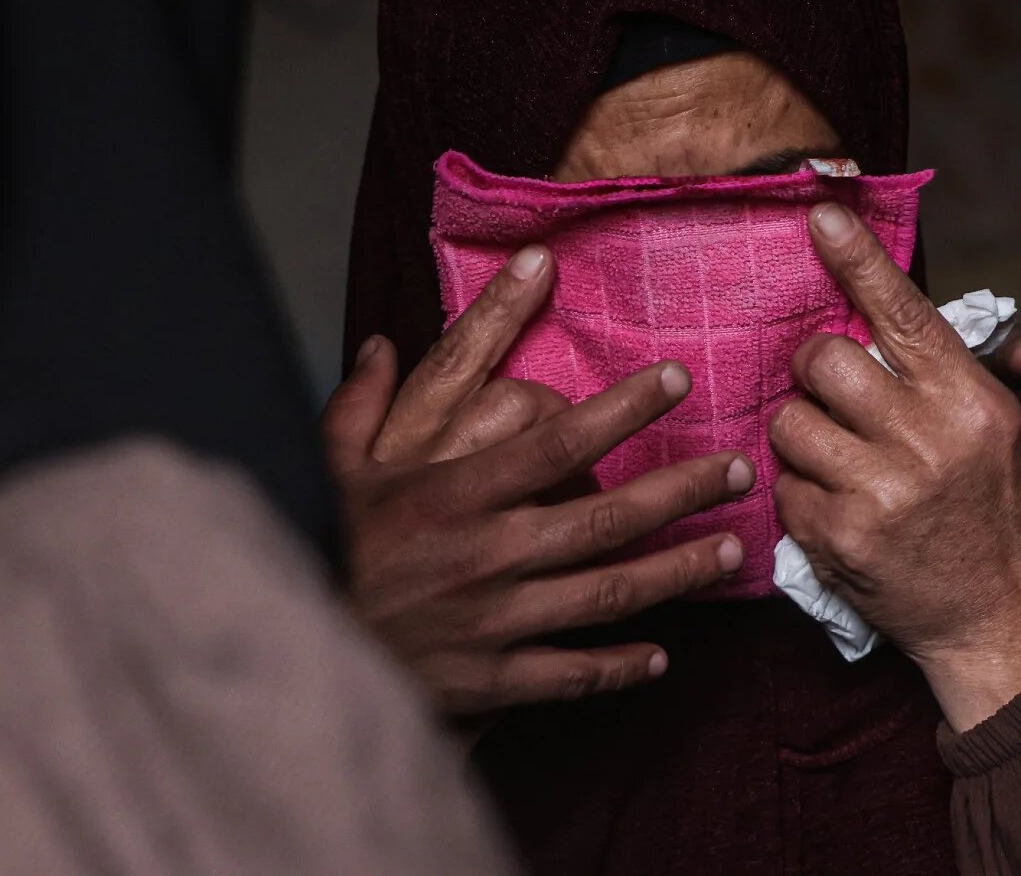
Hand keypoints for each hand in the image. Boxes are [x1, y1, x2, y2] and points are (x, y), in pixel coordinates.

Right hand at [323, 247, 753, 715]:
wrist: (284, 655)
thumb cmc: (310, 549)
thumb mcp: (324, 468)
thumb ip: (357, 405)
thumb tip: (376, 343)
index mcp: (451, 492)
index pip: (558, 439)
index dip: (625, 406)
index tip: (676, 377)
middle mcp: (486, 554)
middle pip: (607, 518)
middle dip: (681, 492)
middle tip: (736, 471)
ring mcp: (494, 621)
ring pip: (607, 594)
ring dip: (676, 573)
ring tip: (728, 554)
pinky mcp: (490, 679)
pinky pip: (571, 673)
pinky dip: (620, 666)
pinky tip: (661, 656)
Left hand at [769, 203, 1020, 730]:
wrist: (1010, 625)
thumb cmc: (1005, 520)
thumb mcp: (1002, 433)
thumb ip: (942, 379)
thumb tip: (874, 320)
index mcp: (973, 403)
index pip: (905, 311)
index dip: (856, 258)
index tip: (817, 213)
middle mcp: (928, 441)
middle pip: (824, 360)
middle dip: (816, 371)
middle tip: (832, 395)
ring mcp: (881, 494)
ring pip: (791, 423)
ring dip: (803, 435)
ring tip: (839, 460)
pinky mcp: (841, 541)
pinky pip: (783, 489)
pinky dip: (801, 495)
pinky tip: (839, 511)